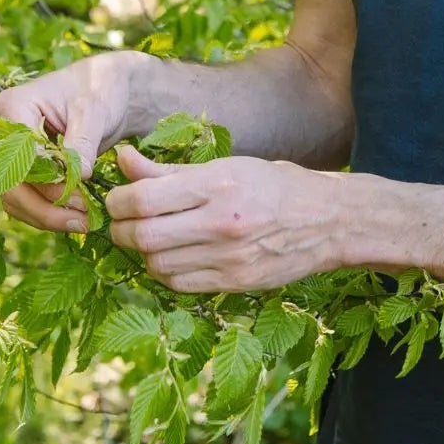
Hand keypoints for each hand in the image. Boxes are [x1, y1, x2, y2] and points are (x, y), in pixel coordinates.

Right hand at [0, 53, 154, 232]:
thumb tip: (77, 177)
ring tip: (84, 222)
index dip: (47, 180)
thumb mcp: (94, 110)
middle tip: (83, 218)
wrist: (109, 91)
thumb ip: (82, 142)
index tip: (80, 192)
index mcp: (12, 107)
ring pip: (16, 199)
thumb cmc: (100, 89)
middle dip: (45, 207)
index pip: (20, 156)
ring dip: (48, 216)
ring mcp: (13, 154)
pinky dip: (50, 213)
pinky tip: (77, 218)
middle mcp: (5, 133)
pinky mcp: (27, 171)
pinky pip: (28, 200)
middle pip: (11, 183)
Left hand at [104, 147, 342, 292]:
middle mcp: (221, 223)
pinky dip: (164, 272)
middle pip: (143, 236)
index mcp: (217, 186)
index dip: (117, 201)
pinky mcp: (235, 282)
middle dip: (121, 230)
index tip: (116, 199)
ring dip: (142, 253)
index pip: (143, 199)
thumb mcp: (224, 167)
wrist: (327, 221)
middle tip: (122, 222)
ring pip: (156, 264)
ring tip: (149, 237)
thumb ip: (167, 170)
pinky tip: (171, 256)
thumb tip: (121, 159)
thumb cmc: (272, 185)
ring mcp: (229, 258)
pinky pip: (179, 284)